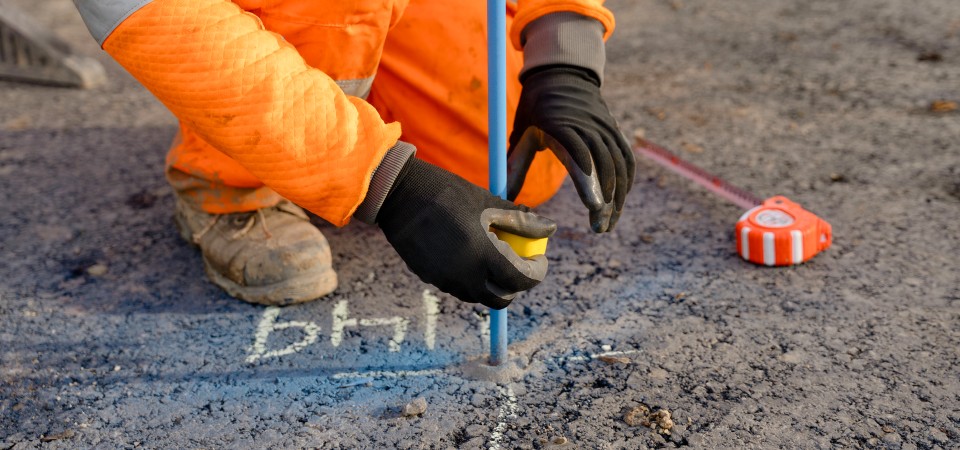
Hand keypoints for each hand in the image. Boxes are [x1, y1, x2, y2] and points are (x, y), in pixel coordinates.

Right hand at [375, 157, 556, 308]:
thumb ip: (520, 220)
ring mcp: (445, 280)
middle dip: (516, 286)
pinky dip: (472, 278)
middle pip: (501, 298)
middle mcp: (464, 275)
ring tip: (494, 257)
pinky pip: (458, 287)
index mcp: (482, 255)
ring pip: (479, 295)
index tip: (540, 259)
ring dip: (493, 283)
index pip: (521, 279)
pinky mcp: (430, 278)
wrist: (400, 194)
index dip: (537, 272)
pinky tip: (470, 255)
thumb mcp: (488, 202)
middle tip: (519, 264)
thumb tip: (549, 228)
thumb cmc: (448, 193)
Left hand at [507, 66, 635, 231]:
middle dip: (606, 200)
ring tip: (608, 224)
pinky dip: (626, 181)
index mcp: (560, 127)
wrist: (562, 74)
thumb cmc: (536, 108)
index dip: (588, 181)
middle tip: (600, 229)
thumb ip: (513, 168)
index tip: (594, 207)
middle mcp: (586, 126)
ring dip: (617, 197)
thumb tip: (501, 200)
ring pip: (619, 166)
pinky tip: (619, 202)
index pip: (578, 155)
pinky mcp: (615, 130)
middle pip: (603, 166)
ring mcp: (604, 127)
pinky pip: (626, 158)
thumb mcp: (521, 134)